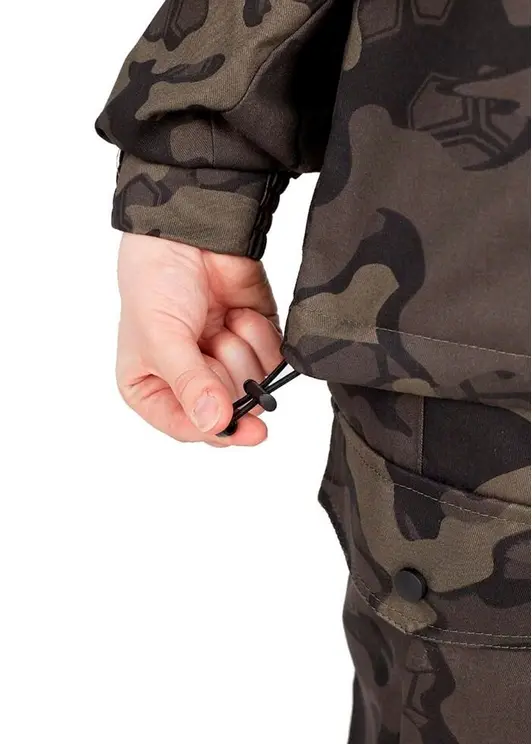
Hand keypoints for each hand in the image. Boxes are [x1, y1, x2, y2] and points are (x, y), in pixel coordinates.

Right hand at [116, 234, 282, 445]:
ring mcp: (225, 362)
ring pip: (256, 387)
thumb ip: (190, 383)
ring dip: (241, 349)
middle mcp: (190, 381)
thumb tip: (215, 424)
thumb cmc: (156, 281)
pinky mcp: (254, 341)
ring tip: (221, 321)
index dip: (219, 431)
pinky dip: (260, 335)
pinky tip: (239, 314)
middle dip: (226, 373)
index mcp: (152, 389)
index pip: (190, 428)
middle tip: (211, 341)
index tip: (249, 430)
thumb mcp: (162, 337)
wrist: (189, 230)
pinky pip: (274, 360)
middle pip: (231, 411)